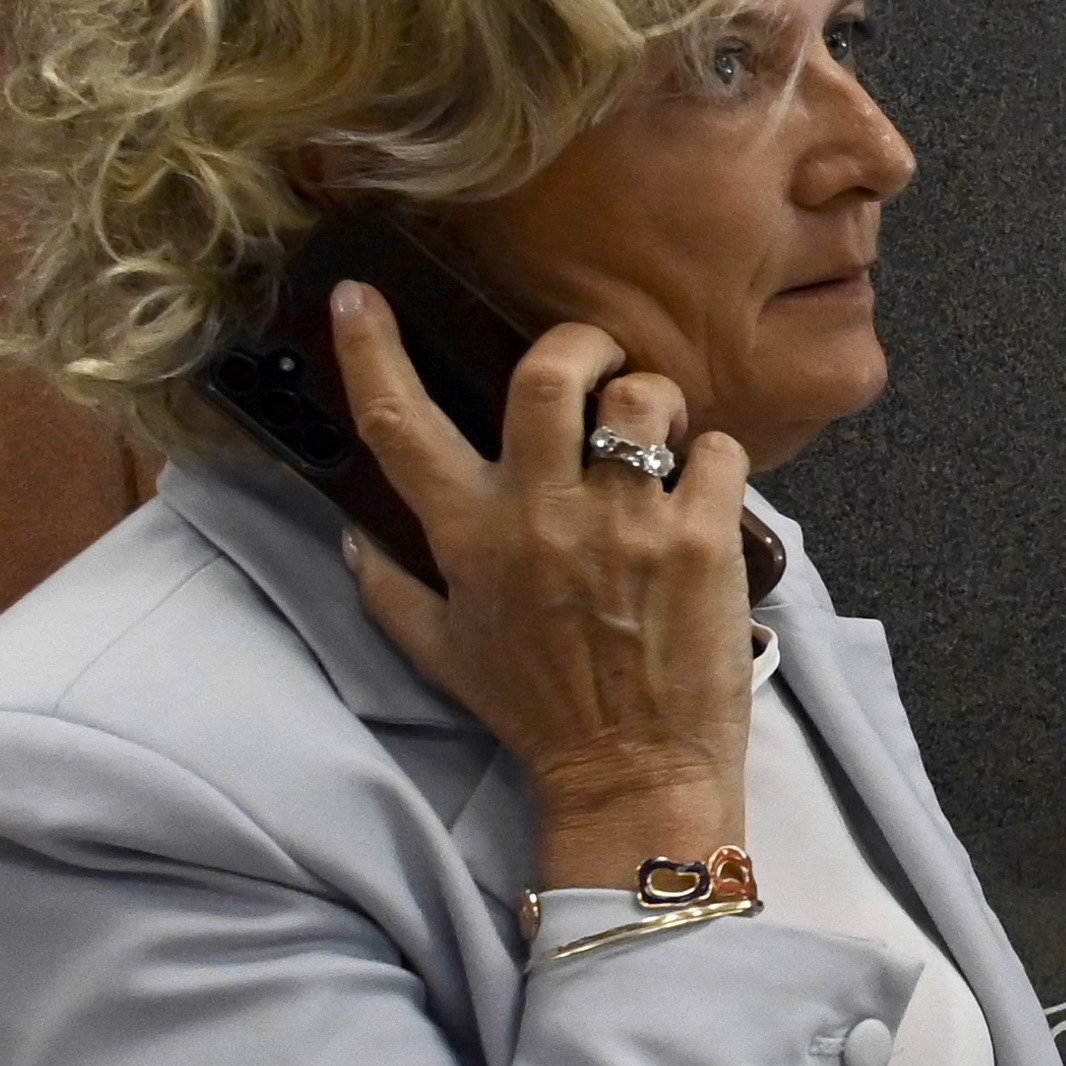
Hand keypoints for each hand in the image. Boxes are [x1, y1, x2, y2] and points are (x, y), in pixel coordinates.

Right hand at [329, 283, 756, 888]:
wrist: (632, 772)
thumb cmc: (538, 712)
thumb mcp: (443, 652)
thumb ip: (389, 587)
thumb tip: (348, 536)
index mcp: (469, 537)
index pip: (401, 424)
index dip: (371, 348)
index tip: (358, 293)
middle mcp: (542, 518)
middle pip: (547, 373)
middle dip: (578, 342)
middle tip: (594, 359)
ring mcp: (627, 526)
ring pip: (642, 399)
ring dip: (655, 400)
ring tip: (659, 435)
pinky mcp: (702, 541)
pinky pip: (718, 451)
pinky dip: (716, 459)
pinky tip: (705, 493)